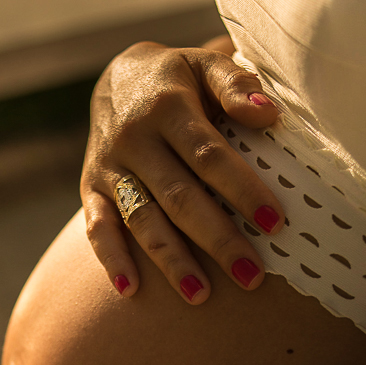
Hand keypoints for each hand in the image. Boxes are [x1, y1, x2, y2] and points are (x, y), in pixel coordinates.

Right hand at [83, 38, 284, 303]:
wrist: (117, 78)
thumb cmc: (179, 81)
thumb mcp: (205, 67)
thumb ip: (235, 86)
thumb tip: (268, 114)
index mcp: (168, 108)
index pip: (208, 156)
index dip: (242, 190)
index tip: (275, 223)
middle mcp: (135, 139)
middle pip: (179, 196)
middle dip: (217, 239)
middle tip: (251, 276)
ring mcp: (110, 167)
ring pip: (142, 220)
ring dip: (171, 260)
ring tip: (201, 296)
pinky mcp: (90, 188)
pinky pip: (97, 227)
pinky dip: (111, 259)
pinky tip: (130, 291)